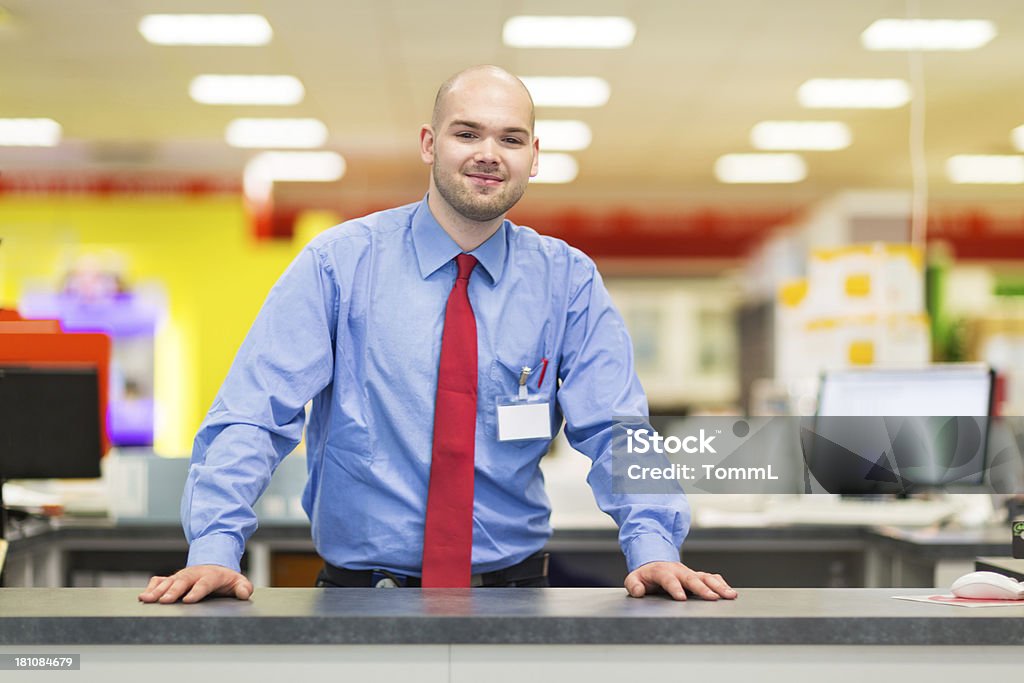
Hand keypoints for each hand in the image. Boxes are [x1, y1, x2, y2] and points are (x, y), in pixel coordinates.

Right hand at [138, 565, 253, 603]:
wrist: (214, 564)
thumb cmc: (225, 578)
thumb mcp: (238, 581)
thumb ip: (243, 587)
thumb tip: (244, 593)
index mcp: (211, 575)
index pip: (204, 583)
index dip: (197, 591)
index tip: (189, 600)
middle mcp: (194, 574)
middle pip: (182, 582)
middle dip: (173, 591)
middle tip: (164, 601)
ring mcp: (182, 576)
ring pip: (168, 581)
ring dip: (157, 590)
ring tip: (146, 599)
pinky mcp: (172, 578)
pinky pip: (160, 580)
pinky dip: (152, 587)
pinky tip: (144, 596)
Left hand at [624, 561, 736, 600]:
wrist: (654, 563)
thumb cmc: (646, 575)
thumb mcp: (634, 578)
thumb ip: (634, 585)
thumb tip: (639, 591)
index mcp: (662, 571)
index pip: (669, 579)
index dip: (675, 588)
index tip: (681, 598)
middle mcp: (678, 570)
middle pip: (691, 578)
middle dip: (703, 588)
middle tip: (713, 598)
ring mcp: (689, 573)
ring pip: (706, 577)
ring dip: (718, 586)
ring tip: (730, 595)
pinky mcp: (697, 576)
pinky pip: (711, 578)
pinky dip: (721, 584)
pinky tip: (730, 593)